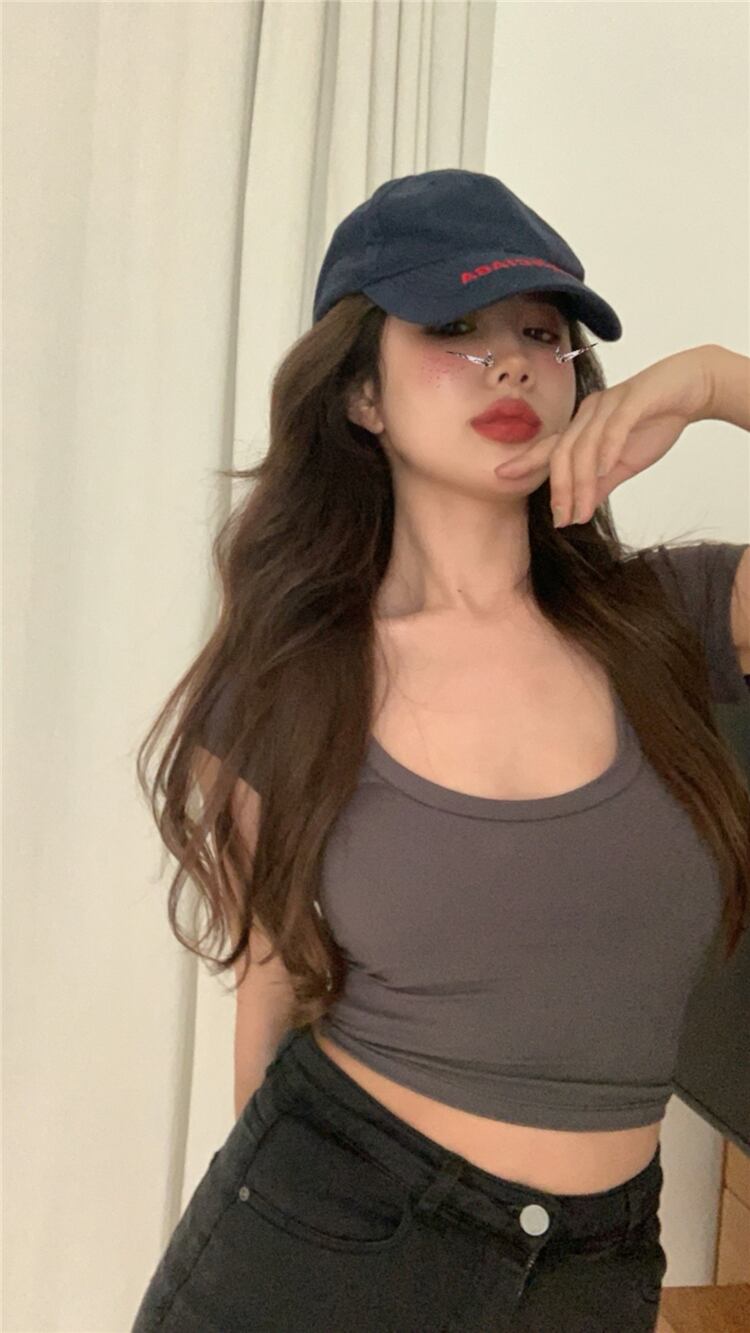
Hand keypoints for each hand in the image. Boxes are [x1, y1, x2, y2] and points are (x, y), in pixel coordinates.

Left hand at [493, 345, 715, 526]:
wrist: (693, 387)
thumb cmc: (655, 421)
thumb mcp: (625, 463)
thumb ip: (601, 484)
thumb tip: (580, 510)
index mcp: (583, 425)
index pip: (550, 448)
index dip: (525, 461)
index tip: (501, 477)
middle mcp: (589, 412)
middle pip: (563, 452)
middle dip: (560, 489)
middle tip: (562, 519)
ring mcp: (609, 404)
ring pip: (586, 445)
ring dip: (582, 481)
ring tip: (582, 510)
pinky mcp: (634, 399)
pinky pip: (614, 426)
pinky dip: (607, 448)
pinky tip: (605, 470)